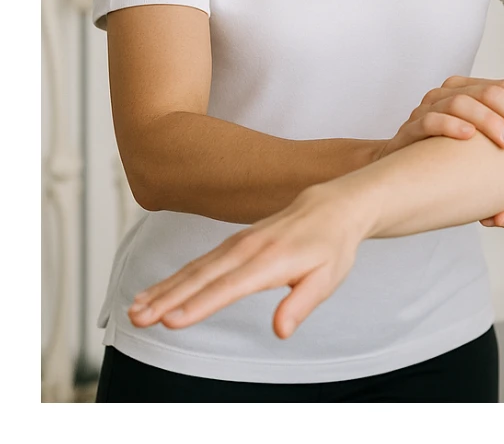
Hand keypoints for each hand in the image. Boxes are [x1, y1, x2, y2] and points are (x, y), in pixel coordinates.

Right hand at [126, 181, 361, 339]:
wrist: (332, 207)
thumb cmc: (331, 247)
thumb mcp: (327, 278)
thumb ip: (301, 304)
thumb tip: (281, 331)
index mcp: (272, 261)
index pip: (230, 287)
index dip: (200, 305)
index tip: (171, 321)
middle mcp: (249, 249)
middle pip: (203, 277)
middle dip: (168, 299)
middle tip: (138, 319)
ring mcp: (238, 243)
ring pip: (195, 269)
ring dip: (163, 289)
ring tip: (135, 310)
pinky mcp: (233, 244)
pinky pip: (199, 262)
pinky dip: (174, 278)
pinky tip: (154, 293)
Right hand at [379, 76, 503, 159]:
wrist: (398, 175)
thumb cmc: (449, 160)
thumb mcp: (481, 145)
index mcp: (469, 91)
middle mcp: (449, 94)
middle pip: (488, 92)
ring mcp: (427, 109)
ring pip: (462, 102)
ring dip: (489, 121)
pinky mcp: (409, 129)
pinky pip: (430, 120)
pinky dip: (451, 126)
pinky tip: (469, 138)